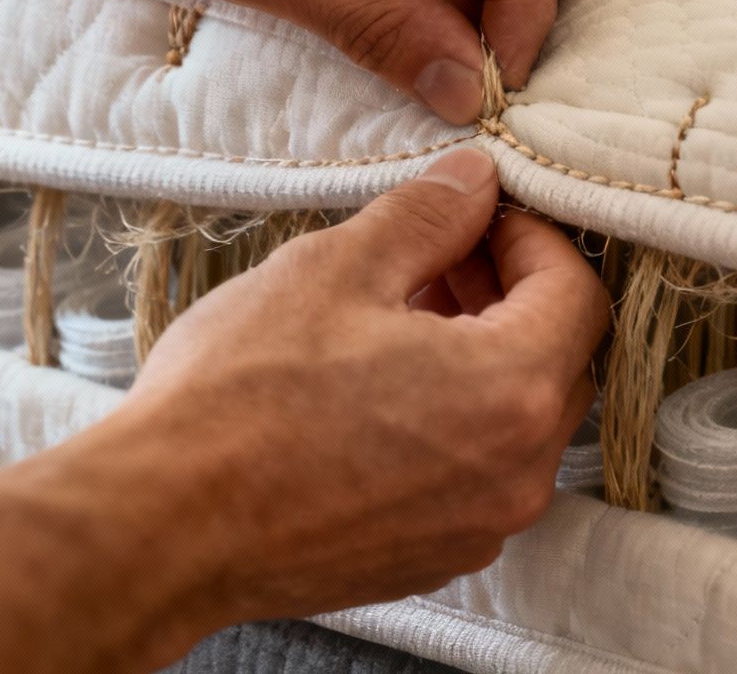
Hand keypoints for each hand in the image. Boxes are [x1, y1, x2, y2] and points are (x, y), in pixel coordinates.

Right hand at [0, 148, 610, 673]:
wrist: (160, 525)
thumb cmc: (239, 401)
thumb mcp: (336, 269)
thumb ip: (428, 217)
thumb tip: (474, 182)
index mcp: (513, 390)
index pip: (576, 291)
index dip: (532, 237)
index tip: (479, 216)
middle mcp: (518, 470)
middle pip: (559, 356)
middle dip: (509, 293)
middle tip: (438, 256)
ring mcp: (479, 524)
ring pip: (517, 416)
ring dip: (480, 355)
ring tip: (397, 315)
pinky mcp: (434, 554)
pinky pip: (475, 469)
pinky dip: (452, 418)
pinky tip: (378, 387)